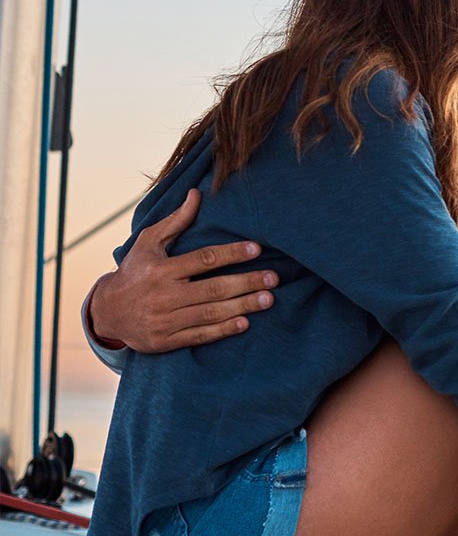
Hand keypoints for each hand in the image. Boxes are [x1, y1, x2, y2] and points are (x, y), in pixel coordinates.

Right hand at [89, 188, 276, 352]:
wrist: (106, 312)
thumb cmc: (134, 271)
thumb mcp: (148, 243)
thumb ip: (176, 221)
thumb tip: (197, 195)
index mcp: (161, 269)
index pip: (203, 259)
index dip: (232, 254)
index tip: (257, 249)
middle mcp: (163, 295)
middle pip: (212, 289)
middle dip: (246, 283)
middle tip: (273, 278)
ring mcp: (164, 320)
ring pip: (210, 313)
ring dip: (242, 306)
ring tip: (268, 299)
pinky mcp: (165, 341)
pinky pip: (199, 335)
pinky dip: (222, 330)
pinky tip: (245, 323)